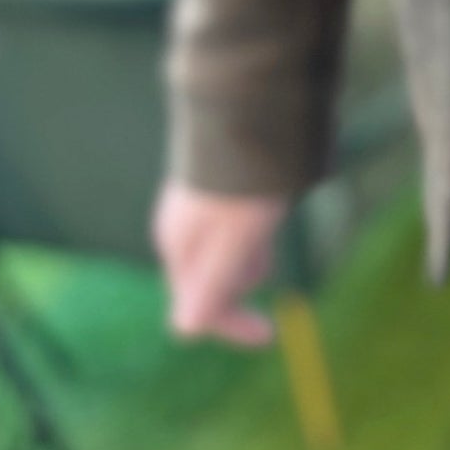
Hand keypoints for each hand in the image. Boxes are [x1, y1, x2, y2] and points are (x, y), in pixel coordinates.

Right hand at [152, 180, 286, 347]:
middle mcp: (180, 228)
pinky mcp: (213, 184)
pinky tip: (265, 211)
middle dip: (240, 286)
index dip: (232, 327)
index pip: (198, 308)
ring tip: (267, 234)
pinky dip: (249, 231)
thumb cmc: (241, 185)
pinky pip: (229, 223)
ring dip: (246, 257)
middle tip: (267, 265)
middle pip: (209, 279)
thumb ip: (210, 288)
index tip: (269, 337)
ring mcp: (195, 205)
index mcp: (180, 248)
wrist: (245, 113)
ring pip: (222, 250)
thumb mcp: (232, 242)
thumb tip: (185, 332)